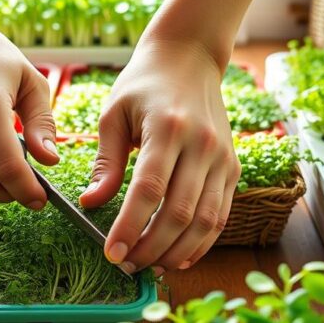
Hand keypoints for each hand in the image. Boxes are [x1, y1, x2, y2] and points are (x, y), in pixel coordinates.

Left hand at [79, 39, 240, 273]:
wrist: (190, 56)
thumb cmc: (144, 84)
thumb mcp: (114, 114)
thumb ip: (106, 161)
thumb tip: (90, 202)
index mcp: (168, 128)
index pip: (149, 191)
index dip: (131, 228)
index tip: (112, 253)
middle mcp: (202, 145)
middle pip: (180, 213)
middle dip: (151, 248)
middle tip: (126, 265)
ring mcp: (222, 158)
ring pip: (205, 221)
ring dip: (177, 252)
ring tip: (150, 266)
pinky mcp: (233, 167)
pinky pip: (221, 215)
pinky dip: (202, 242)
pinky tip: (179, 257)